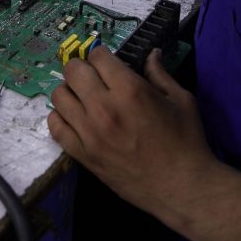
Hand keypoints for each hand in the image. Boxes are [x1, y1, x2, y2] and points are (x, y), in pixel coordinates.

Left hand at [47, 46, 214, 214]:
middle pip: (73, 71)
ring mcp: (89, 132)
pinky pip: (55, 126)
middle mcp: (104, 108)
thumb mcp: (181, 100)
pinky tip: (74, 118)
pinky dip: (60, 117)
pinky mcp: (81, 153)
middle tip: (93, 77)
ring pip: (59, 96)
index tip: (107, 63)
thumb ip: (160, 74)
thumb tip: (151, 54)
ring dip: (70, 91)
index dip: (102, 55)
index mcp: (130, 90)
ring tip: (83, 98)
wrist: (180, 186)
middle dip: (82, 68)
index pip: (98, 56)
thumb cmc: (186, 141)